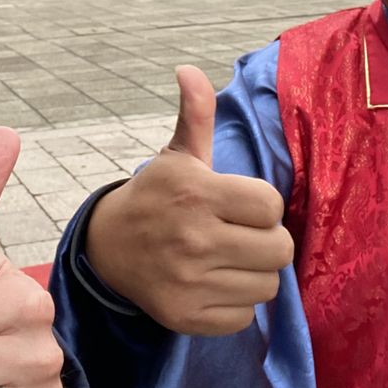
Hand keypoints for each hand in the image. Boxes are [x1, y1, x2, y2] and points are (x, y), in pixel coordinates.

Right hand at [85, 65, 292, 335]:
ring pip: (267, 286)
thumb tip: (189, 70)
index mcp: (197, 193)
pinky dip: (236, 303)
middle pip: (279, 251)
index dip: (264, 207)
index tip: (243, 206)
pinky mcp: (186, 316)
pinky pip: (244, 317)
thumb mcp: (177, 156)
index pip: (272, 207)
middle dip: (267, 242)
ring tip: (231, 259)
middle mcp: (194, 239)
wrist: (108, 247)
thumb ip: (196, 115)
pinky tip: (216, 284)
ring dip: (255, 273)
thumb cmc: (157, 196)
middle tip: (243, 235)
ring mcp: (189, 282)